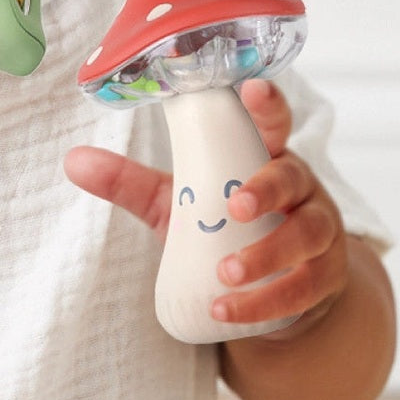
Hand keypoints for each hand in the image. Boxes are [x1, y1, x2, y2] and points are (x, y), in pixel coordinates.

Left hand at [64, 80, 348, 336]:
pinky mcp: (327, 277)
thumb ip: (131, 182)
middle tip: (236, 206)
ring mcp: (321, 232)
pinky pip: (306, 288)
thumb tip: (72, 160)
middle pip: (293, 178)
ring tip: (226, 274)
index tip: (252, 89)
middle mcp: (300, 187)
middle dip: (266, 189)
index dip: (267, 104)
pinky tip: (228, 310)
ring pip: (307, 236)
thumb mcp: (178, 203)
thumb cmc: (226, 227)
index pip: (273, 122)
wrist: (281, 287)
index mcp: (265, 156)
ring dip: (267, 256)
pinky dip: (268, 302)